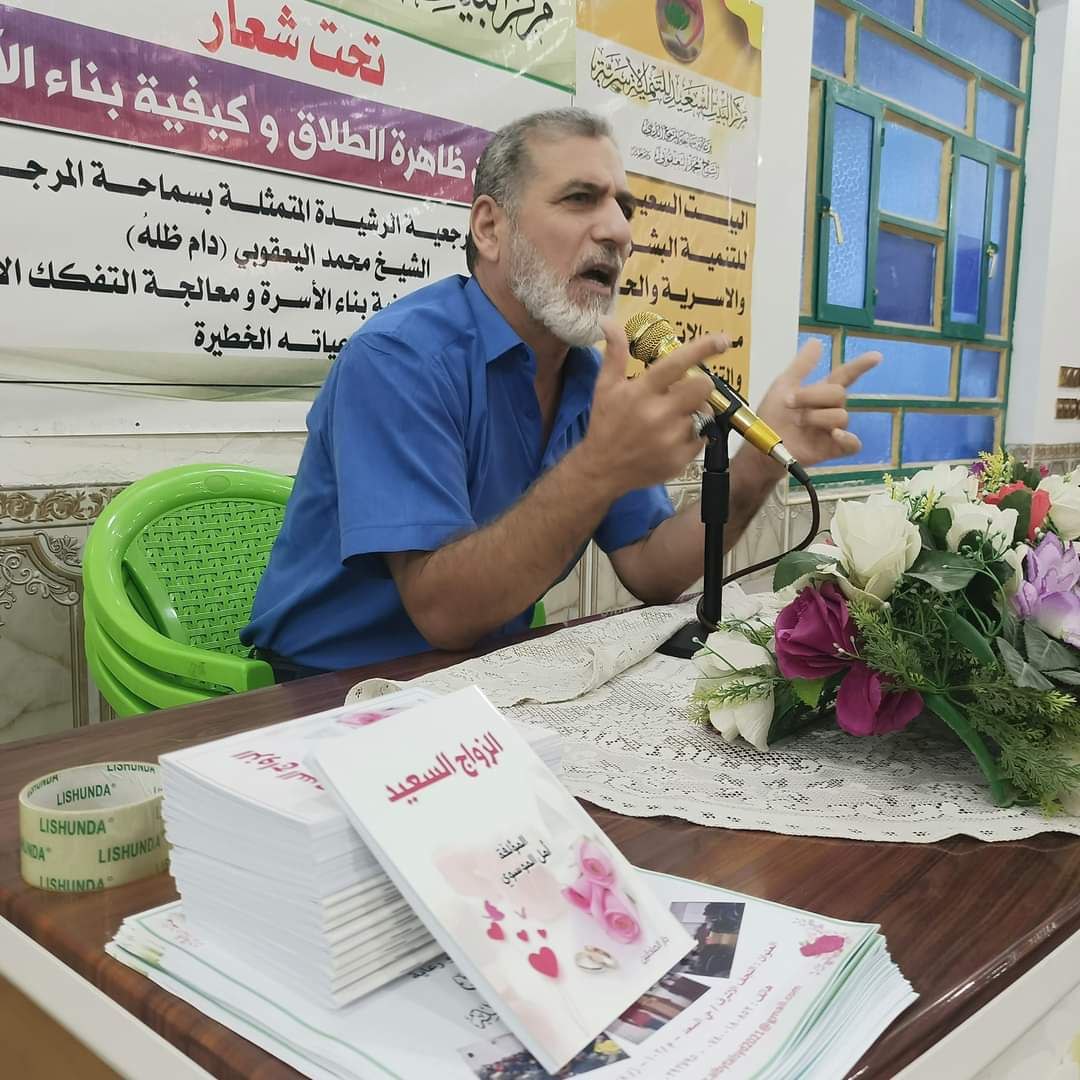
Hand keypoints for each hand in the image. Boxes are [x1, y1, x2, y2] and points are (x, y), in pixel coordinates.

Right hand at [575, 317, 728, 496]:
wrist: (602, 469)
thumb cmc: (605, 424)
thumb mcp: (605, 387)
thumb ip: (614, 354)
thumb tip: (609, 322)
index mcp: (642, 392)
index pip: (678, 363)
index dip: (703, 349)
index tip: (723, 340)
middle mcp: (658, 414)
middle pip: (703, 388)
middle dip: (700, 386)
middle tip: (685, 392)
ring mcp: (671, 439)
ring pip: (703, 414)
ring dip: (694, 412)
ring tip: (672, 419)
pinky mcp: (680, 459)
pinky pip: (701, 438)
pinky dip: (692, 435)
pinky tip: (672, 438)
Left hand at [753, 338, 880, 470]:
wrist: (761, 443)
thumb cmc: (772, 415)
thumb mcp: (783, 385)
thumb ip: (801, 366)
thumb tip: (816, 341)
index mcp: (821, 393)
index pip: (846, 376)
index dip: (860, 366)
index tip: (876, 356)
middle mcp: (830, 409)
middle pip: (839, 394)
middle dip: (812, 396)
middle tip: (789, 402)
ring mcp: (833, 430)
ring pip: (841, 416)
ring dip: (816, 417)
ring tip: (797, 422)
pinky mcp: (832, 449)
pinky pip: (853, 444)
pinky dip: (847, 439)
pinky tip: (834, 434)